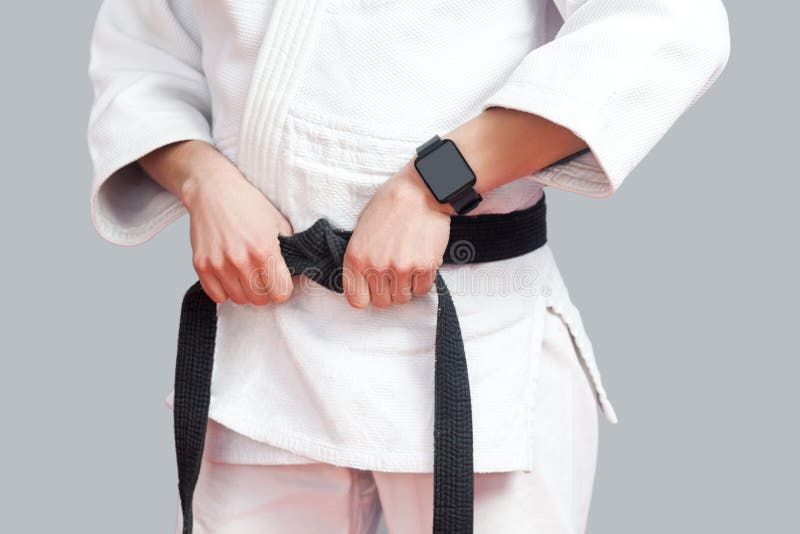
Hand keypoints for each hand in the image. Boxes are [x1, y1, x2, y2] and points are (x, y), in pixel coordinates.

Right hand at [179, 156, 293, 305]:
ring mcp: (219, 264)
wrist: (213, 190)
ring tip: (246, 274)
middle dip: (265, 292)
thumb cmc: (247, 204)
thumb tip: (295, 270)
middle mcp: (241, 260)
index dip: (283, 288)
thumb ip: (288, 248)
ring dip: (245, 291)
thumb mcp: (278, 222)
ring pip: (239, 299)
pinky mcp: (201, 265)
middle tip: (263, 277)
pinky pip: (217, 296)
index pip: (281, 293)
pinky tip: (230, 276)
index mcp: (264, 250)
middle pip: (260, 300)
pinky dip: (225, 290)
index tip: (280, 281)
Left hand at [343, 163, 450, 308]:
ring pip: (404, 298)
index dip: (367, 297)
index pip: (357, 300)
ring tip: (408, 266)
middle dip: (389, 292)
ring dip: (406, 287)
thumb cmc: (390, 204)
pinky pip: (422, 290)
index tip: (373, 290)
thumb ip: (361, 256)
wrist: (420, 190)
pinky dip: (422, 281)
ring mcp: (401, 268)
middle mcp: (376, 266)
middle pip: (383, 302)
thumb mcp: (362, 227)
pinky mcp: (424, 267)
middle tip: (395, 276)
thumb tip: (364, 279)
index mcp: (356, 257)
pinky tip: (420, 263)